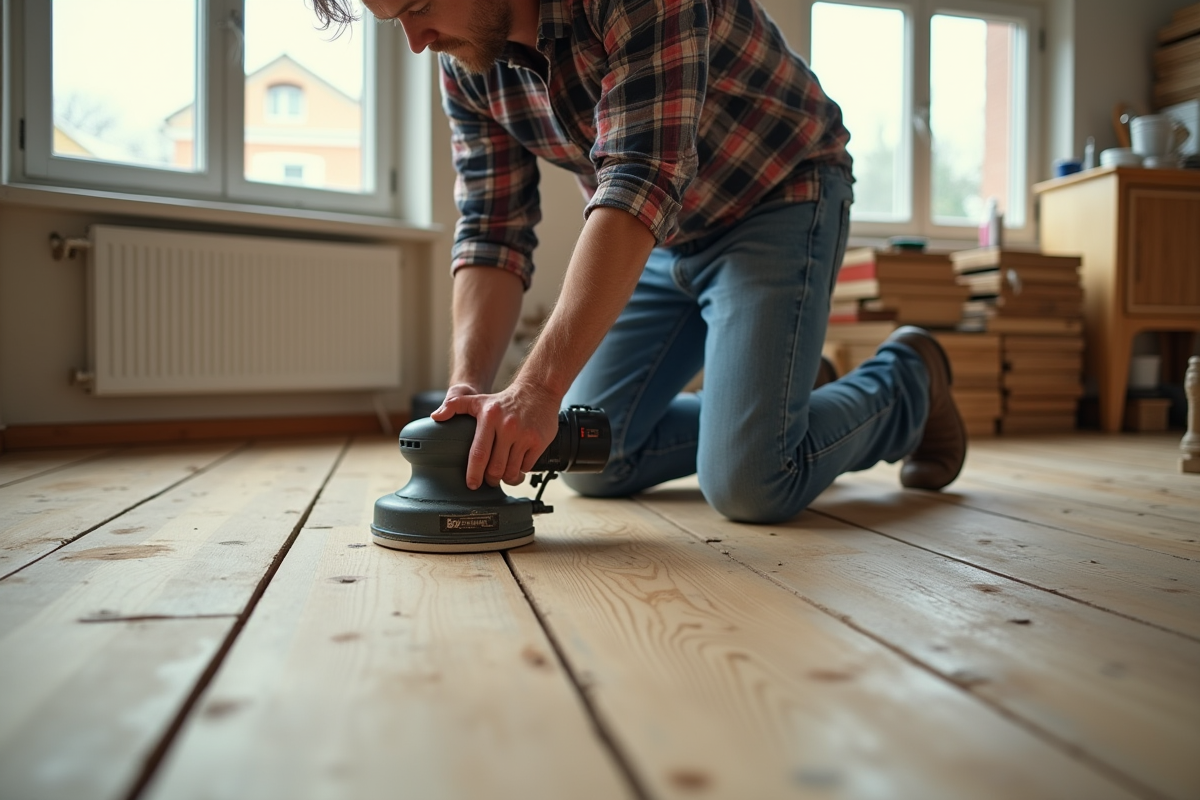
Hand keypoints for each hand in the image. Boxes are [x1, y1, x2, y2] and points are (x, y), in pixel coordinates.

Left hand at [430, 382, 561, 489]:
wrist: (537, 390)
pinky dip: (521, 470)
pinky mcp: (538, 441)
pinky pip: (527, 466)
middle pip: (495, 467)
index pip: (479, 453)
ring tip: (503, 475)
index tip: (472, 484)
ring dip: (506, 478)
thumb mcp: (478, 400)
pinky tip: (517, 464)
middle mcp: (507, 427)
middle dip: (490, 480)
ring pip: (512, 471)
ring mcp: (524, 435)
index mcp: (489, 417)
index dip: (474, 473)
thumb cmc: (505, 400)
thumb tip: (435, 417)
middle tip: (488, 481)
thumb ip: (455, 406)